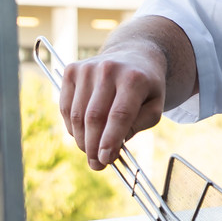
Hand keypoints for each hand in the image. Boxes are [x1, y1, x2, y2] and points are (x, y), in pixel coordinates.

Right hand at [60, 44, 167, 170]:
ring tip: (90, 152)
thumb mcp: (155, 106)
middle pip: (95, 117)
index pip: (119, 114)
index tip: (105, 160)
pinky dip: (72, 126)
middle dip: (93, 146)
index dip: (110, 140)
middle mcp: (108, 70)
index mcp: (134, 79)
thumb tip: (111, 146)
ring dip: (81, 139)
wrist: (134, 55)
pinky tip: (82, 135)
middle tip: (97, 165)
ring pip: (77, 114)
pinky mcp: (72, 71)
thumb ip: (137, 125)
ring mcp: (87, 69)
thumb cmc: (145, 88)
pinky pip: (66, 106)